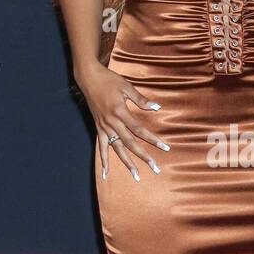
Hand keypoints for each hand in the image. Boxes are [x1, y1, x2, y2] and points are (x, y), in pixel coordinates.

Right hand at [78, 63, 168, 180]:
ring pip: (118, 149)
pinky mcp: (99, 129)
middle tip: (156, 168)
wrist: (88, 78)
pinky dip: (104, 161)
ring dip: (127, 163)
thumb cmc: (109, 80)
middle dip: (144, 157)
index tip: (165, 147)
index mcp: (120, 112)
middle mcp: (112, 123)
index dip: (153, 139)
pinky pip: (102, 148)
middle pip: (131, 143)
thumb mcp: (126, 87)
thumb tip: (157, 107)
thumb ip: (141, 100)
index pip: (139, 130)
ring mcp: (104, 127)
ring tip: (137, 175)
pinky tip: (106, 174)